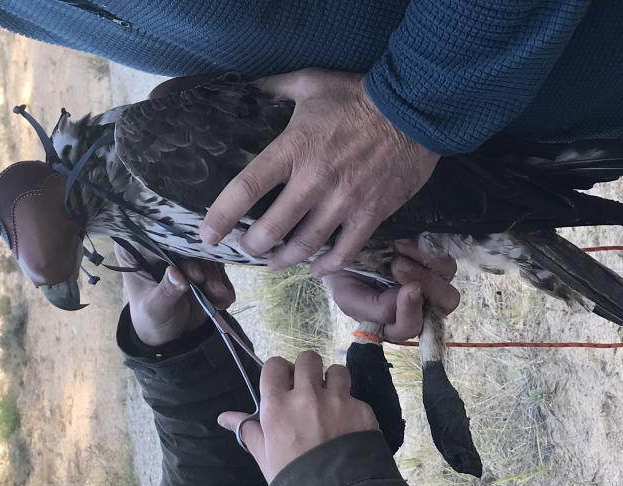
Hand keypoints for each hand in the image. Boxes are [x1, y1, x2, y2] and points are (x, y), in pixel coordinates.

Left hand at [114, 243, 234, 345]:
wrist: (169, 334)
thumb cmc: (151, 319)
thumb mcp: (155, 309)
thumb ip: (166, 291)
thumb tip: (177, 273)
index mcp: (135, 250)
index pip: (157, 238)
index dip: (178, 252)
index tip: (195, 273)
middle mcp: (157, 245)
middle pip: (185, 243)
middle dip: (202, 267)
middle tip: (210, 288)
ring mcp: (180, 252)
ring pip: (204, 253)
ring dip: (215, 276)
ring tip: (219, 297)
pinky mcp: (199, 261)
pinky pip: (215, 264)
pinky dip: (222, 281)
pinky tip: (223, 298)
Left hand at [200, 68, 439, 276]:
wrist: (414, 108)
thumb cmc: (359, 94)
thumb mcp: (311, 81)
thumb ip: (275, 87)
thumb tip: (248, 90)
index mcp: (293, 149)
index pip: (246, 188)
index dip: (221, 216)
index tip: (208, 233)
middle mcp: (314, 180)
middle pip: (271, 229)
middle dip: (252, 245)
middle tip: (247, 246)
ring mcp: (344, 201)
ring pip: (305, 246)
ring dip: (283, 260)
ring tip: (274, 260)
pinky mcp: (371, 214)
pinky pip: (344, 252)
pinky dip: (326, 266)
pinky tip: (315, 268)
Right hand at [217, 352, 378, 481]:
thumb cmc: (292, 475)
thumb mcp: (264, 455)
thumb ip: (248, 430)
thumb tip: (224, 417)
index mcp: (278, 405)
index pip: (275, 365)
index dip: (279, 371)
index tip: (284, 383)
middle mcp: (307, 395)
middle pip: (308, 358)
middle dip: (307, 369)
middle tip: (308, 387)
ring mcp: (337, 400)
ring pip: (337, 371)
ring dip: (333, 382)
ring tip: (332, 401)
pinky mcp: (362, 409)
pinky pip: (356, 398)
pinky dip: (352, 408)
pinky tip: (348, 426)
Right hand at [322, 239, 459, 340]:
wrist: (343, 247)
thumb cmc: (345, 277)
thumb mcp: (348, 296)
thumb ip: (373, 310)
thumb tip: (402, 303)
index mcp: (397, 322)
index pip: (410, 326)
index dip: (410, 311)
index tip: (407, 289)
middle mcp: (420, 306)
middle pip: (443, 305)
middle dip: (426, 286)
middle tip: (398, 265)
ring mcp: (431, 284)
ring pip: (448, 284)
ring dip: (425, 269)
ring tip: (398, 252)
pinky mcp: (435, 263)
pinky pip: (445, 263)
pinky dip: (425, 252)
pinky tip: (402, 244)